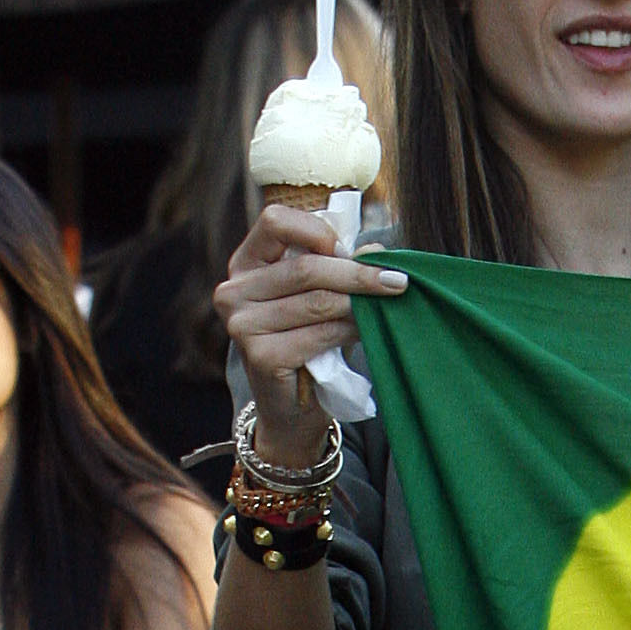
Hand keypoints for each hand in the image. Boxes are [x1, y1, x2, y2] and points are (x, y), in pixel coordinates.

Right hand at [213, 202, 407, 454]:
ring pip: (316, 301)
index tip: (351, 249)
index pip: (275, 220)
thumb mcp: (318, 297)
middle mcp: (233, 290)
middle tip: (397, 280)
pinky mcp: (259, 355)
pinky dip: (348, 331)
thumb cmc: (307, 344)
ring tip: (386, 305)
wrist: (292, 409)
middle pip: (305, 267)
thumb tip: (376, 249)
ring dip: (358, 304)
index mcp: (245, 263)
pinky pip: (318, 334)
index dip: (318, 231)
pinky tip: (364, 331)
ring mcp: (242, 324)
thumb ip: (338, 268)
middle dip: (357, 273)